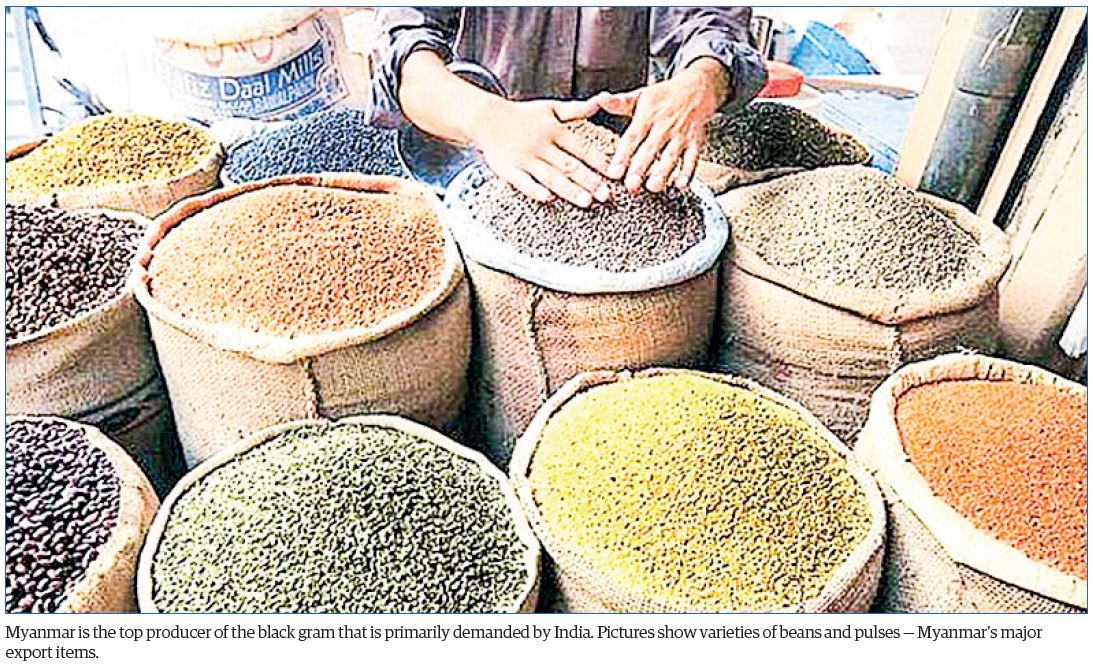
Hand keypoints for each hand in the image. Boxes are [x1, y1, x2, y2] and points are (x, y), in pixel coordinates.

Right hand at [467, 97, 612, 206]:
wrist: (487, 119)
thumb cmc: (523, 116)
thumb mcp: (551, 108)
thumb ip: (577, 110)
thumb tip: (600, 101)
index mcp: (554, 130)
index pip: (581, 147)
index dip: (599, 161)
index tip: (614, 173)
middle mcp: (541, 145)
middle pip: (569, 165)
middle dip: (589, 181)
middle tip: (606, 195)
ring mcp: (524, 159)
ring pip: (550, 176)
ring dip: (569, 190)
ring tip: (586, 202)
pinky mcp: (508, 170)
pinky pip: (522, 182)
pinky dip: (533, 190)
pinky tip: (547, 198)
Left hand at [596, 58, 729, 192]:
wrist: (698, 88)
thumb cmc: (665, 97)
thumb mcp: (640, 96)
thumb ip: (619, 103)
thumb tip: (600, 99)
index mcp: (647, 116)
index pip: (632, 138)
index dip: (622, 156)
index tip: (613, 173)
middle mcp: (664, 127)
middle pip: (650, 150)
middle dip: (640, 168)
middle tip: (631, 185)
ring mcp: (680, 136)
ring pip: (671, 156)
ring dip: (663, 172)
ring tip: (654, 187)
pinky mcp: (695, 143)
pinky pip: (692, 159)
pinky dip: (688, 173)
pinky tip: (681, 185)